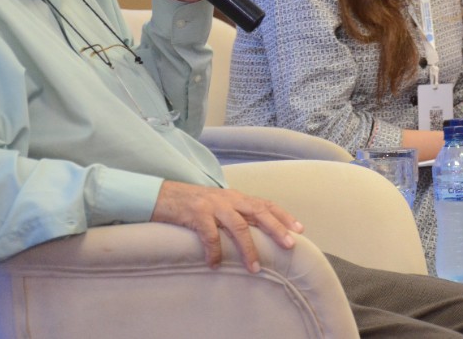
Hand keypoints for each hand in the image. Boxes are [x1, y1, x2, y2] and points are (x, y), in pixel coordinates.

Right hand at [150, 181, 303, 272]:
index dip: (283, 216)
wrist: (163, 195)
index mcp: (236, 197)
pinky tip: (214, 265)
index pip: (265, 204)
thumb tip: (255, 235)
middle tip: (290, 245)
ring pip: (238, 225)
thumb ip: (235, 215)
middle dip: (276, 228)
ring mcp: (213, 205)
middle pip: (258, 211)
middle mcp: (228, 199)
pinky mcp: (196, 214)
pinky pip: (210, 235)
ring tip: (254, 268)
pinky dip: (214, 251)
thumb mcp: (218, 206)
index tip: (300, 229)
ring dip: (248, 248)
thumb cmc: (193, 204)